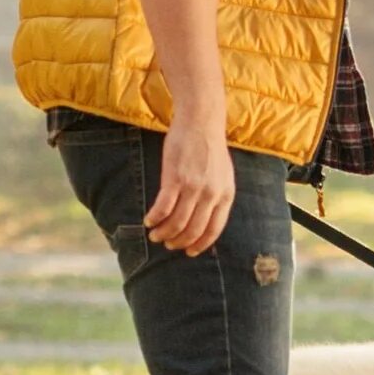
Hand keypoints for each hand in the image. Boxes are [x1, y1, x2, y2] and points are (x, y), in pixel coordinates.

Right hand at [146, 123, 234, 254]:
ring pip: (177, 223)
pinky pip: (163, 207)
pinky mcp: (175, 178)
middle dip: (178, 242)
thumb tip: (205, 217)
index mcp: (226, 195)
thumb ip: (216, 195)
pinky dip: (154, 218)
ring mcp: (194, 187)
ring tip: (154, 235)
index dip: (200, 244)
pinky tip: (148, 221)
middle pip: (193, 230)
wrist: (200, 122)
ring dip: (163, 233)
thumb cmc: (209, 148)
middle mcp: (212, 194)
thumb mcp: (223, 175)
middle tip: (167, 244)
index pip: (214, 230)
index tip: (189, 252)